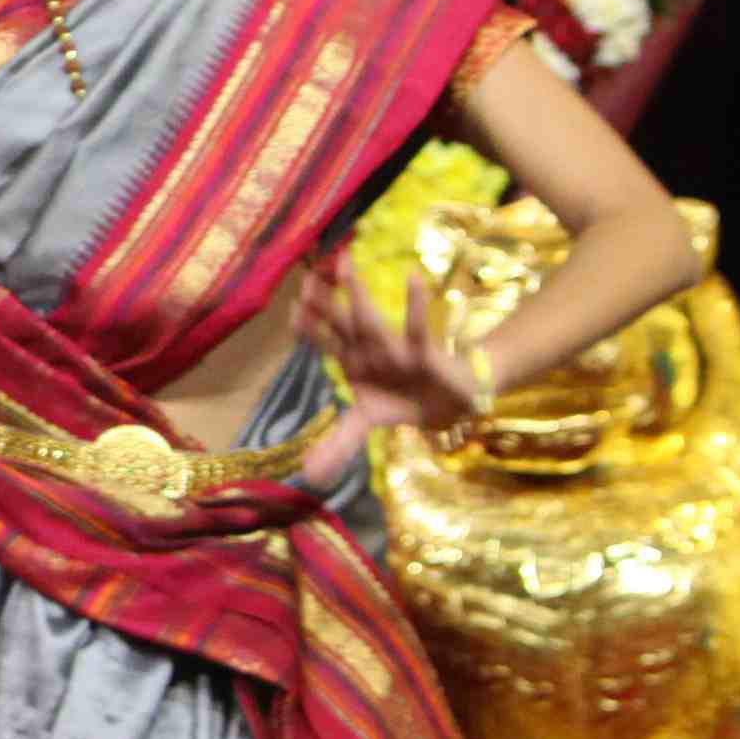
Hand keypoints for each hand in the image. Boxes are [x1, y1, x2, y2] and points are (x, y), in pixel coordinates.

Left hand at [294, 258, 492, 482]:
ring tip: (344, 264)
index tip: (291, 308)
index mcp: (350, 363)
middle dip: (323, 301)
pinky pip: (417, 327)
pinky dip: (416, 303)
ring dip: (356, 294)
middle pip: (339, 323)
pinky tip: (414, 277)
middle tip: (308, 274)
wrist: (447, 403)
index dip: (307, 328)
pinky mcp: (421, 352)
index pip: (322, 342)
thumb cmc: (400, 404)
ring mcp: (392, 348)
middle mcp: (367, 350)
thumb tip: (310, 474)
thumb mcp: (365, 424)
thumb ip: (338, 444)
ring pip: (369, 320)